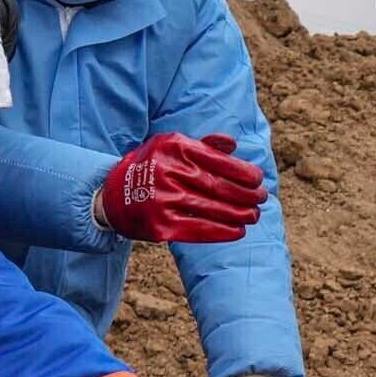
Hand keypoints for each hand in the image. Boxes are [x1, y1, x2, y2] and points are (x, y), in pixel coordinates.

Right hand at [98, 132, 264, 243]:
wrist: (113, 196)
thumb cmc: (152, 168)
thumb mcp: (170, 147)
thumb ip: (202, 145)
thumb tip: (233, 144)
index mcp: (174, 147)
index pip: (218, 161)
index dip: (243, 172)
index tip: (259, 179)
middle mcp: (168, 171)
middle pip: (218, 186)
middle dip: (246, 195)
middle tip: (262, 199)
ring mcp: (163, 199)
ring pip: (212, 209)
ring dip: (239, 214)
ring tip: (254, 215)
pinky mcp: (160, 225)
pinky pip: (199, 229)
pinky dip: (222, 231)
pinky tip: (238, 231)